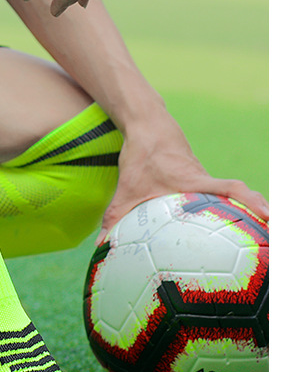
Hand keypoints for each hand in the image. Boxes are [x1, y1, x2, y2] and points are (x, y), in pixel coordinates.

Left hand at [102, 112, 268, 232]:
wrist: (145, 123)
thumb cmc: (140, 154)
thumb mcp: (126, 190)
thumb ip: (114, 219)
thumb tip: (100, 248)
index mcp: (195, 182)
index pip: (232, 190)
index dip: (251, 203)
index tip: (268, 216)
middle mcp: (205, 181)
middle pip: (239, 196)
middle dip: (258, 212)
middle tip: (272, 233)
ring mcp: (204, 178)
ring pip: (229, 196)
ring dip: (244, 211)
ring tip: (257, 234)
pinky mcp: (198, 179)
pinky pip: (215, 195)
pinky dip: (223, 208)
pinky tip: (217, 228)